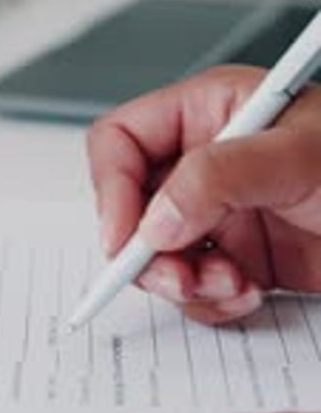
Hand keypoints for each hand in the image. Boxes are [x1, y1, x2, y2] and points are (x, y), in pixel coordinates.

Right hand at [88, 66, 320, 324]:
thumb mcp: (299, 156)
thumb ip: (221, 176)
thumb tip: (155, 218)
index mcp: (207, 111)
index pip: (121, 141)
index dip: (112, 189)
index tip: (125, 239)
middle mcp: (205, 163)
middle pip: (131, 208)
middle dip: (150, 252)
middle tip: (182, 278)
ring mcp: (219, 214)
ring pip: (158, 256)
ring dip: (187, 283)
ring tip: (235, 285)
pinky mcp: (238, 256)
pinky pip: (194, 287)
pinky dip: (213, 301)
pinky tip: (251, 293)